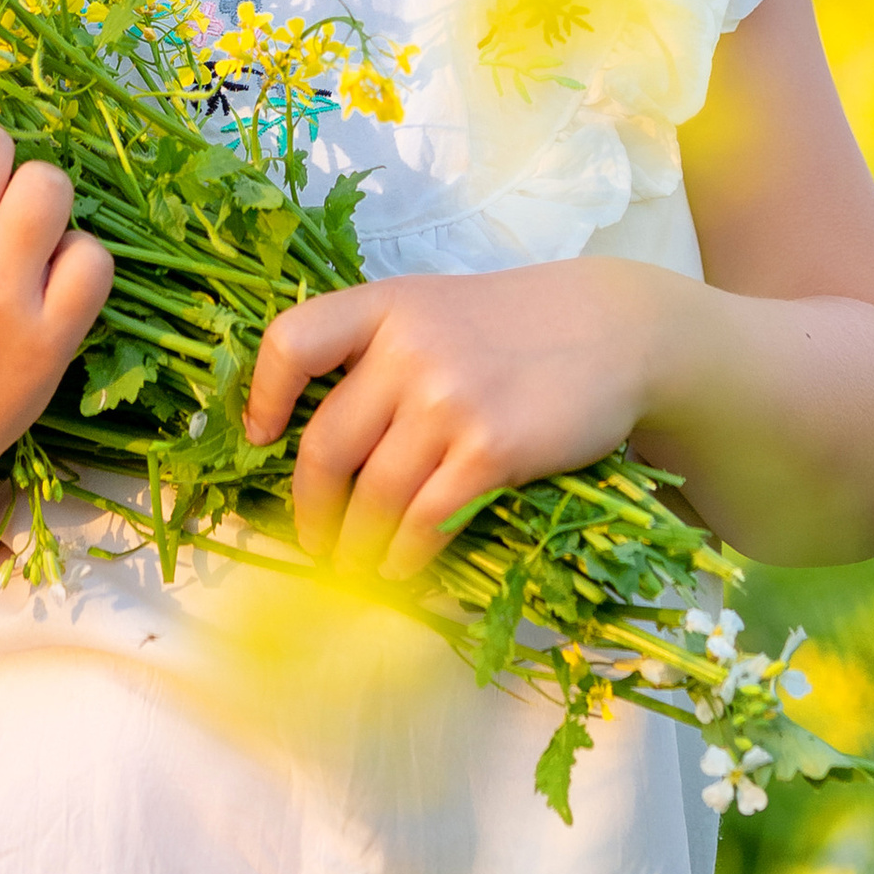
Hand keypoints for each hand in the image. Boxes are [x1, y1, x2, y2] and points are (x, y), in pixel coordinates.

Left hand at [241, 260, 662, 580]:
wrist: (614, 329)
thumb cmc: (512, 327)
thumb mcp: (434, 310)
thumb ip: (378, 352)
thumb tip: (317, 434)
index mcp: (384, 305)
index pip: (293, 342)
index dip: (261, 394)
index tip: (259, 437)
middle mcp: (409, 349)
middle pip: (327, 444)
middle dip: (311, 507)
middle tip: (312, 540)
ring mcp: (449, 400)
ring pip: (374, 495)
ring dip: (356, 546)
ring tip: (354, 568)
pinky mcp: (491, 449)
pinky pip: (426, 519)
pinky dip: (405, 555)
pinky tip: (401, 567)